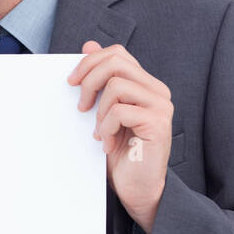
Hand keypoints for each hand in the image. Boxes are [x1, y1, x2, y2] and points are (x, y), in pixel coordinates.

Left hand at [67, 40, 172, 233]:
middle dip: (89, 80)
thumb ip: (100, 80)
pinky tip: (107, 144)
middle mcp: (157, 91)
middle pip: (116, 62)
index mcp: (145, 84)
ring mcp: (161, 106)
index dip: (90, 61)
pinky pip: (120, 111)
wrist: (137, 188)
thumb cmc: (121, 152)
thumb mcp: (104, 112)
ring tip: (100, 131)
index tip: (72, 82)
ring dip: (99, 110)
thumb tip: (88, 44)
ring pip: (116, 85)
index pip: (117, 54)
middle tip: (81, 106)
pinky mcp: (158, 124)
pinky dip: (106, 128)